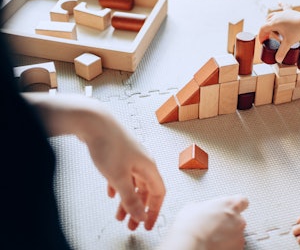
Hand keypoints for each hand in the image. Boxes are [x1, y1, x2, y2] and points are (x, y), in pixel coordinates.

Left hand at [83, 109, 165, 230]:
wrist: (94, 121)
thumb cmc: (109, 144)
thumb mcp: (119, 178)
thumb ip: (130, 198)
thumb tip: (140, 215)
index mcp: (149, 167)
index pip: (158, 193)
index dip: (154, 210)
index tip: (148, 224)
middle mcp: (143, 161)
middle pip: (145, 190)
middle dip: (138, 209)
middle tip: (132, 224)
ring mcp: (131, 157)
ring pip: (133, 183)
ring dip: (127, 200)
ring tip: (119, 215)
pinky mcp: (119, 153)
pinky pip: (122, 175)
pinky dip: (119, 187)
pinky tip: (111, 193)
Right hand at [159, 195, 248, 249]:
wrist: (191, 245)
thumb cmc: (191, 225)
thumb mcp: (193, 208)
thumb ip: (204, 207)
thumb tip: (199, 210)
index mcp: (230, 205)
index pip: (243, 201)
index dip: (236, 205)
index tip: (229, 209)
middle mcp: (239, 219)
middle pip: (238, 219)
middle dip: (229, 223)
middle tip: (214, 227)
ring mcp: (239, 236)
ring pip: (236, 234)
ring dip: (227, 236)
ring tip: (212, 239)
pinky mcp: (237, 249)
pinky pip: (233, 246)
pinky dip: (226, 246)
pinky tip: (215, 246)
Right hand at [258, 7, 299, 62]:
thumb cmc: (298, 31)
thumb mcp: (289, 43)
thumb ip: (282, 51)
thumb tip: (277, 60)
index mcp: (274, 23)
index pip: (262, 28)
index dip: (261, 36)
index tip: (262, 42)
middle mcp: (276, 16)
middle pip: (266, 23)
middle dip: (266, 31)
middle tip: (270, 39)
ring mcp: (283, 13)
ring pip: (272, 16)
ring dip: (271, 23)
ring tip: (273, 30)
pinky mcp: (289, 12)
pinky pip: (284, 7)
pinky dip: (281, 5)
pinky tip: (279, 1)